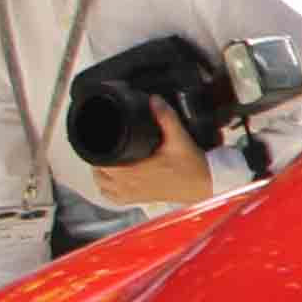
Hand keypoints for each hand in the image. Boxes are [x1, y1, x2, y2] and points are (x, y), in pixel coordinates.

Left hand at [93, 101, 218, 210]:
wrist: (205, 185)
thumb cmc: (193, 167)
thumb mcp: (180, 139)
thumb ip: (166, 118)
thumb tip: (154, 101)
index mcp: (136, 170)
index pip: (102, 161)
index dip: (97, 148)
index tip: (100, 136)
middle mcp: (131, 184)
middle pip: (99, 173)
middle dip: (97, 158)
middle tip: (102, 144)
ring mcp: (134, 194)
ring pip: (103, 186)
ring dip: (100, 174)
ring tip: (105, 159)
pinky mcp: (140, 199)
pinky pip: (114, 198)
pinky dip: (108, 189)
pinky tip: (113, 179)